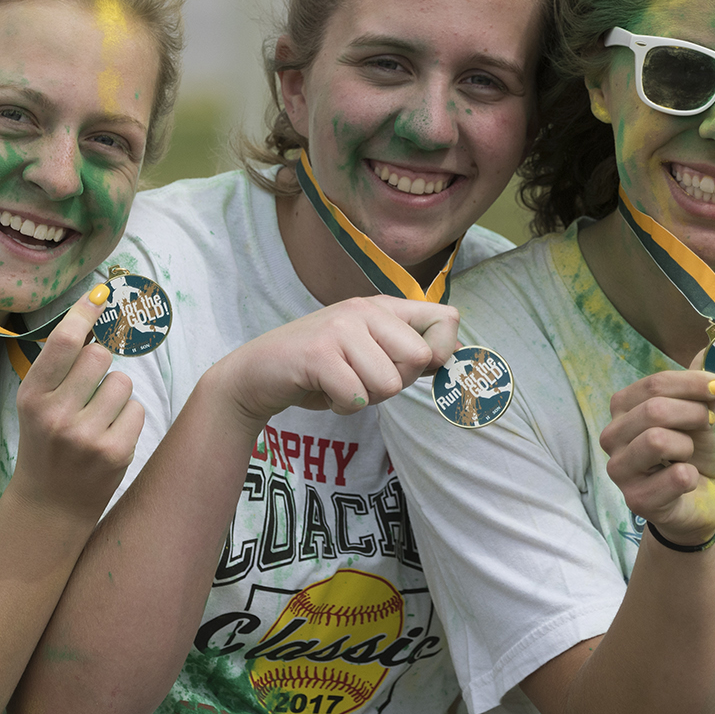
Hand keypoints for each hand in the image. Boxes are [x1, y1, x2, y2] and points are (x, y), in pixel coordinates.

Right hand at [12, 284, 143, 516]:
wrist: (51, 504)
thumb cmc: (46, 443)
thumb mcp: (36, 404)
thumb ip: (58, 367)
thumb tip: (91, 313)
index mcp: (32, 397)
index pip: (63, 342)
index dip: (83, 312)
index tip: (99, 292)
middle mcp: (56, 414)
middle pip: (100, 356)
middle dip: (101, 364)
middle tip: (88, 388)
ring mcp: (87, 435)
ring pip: (123, 381)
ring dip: (116, 392)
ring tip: (98, 415)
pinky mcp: (116, 451)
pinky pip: (137, 408)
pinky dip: (128, 416)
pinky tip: (109, 433)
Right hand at [210, 296, 459, 426]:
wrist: (258, 374)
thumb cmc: (322, 367)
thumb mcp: (371, 351)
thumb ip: (410, 350)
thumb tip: (457, 352)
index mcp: (384, 307)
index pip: (447, 319)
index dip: (441, 354)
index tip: (412, 368)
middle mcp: (364, 309)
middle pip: (420, 359)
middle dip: (395, 384)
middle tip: (362, 379)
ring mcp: (340, 328)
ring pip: (389, 384)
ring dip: (365, 398)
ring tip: (339, 383)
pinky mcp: (318, 354)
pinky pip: (356, 397)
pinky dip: (341, 407)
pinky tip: (323, 391)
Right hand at [601, 361, 714, 547]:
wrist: (697, 501)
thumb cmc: (692, 454)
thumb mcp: (699, 414)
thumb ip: (699, 385)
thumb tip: (710, 347)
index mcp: (623, 408)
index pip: (654, 384)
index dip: (691, 383)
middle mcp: (612, 436)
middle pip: (654, 409)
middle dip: (692, 414)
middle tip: (707, 424)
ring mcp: (619, 470)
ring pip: (657, 440)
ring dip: (687, 446)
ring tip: (688, 456)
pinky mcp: (636, 500)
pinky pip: (675, 477)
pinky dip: (692, 475)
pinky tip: (687, 480)